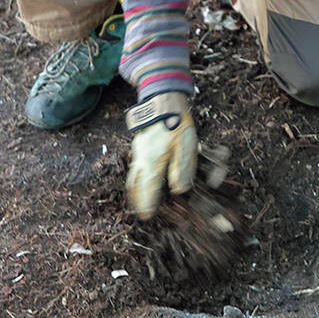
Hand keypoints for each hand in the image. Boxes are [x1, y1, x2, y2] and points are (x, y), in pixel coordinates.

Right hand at [125, 95, 196, 218]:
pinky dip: (136, 177)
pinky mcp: (139, 144)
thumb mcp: (185, 149)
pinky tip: (143, 176)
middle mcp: (141, 160)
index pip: (147, 191)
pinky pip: (135, 166)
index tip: (147, 217)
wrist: (163, 100)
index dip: (147, 205)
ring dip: (135, 189)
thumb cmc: (176, 124)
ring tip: (138, 199)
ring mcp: (138, 151)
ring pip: (133, 176)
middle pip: (135, 185)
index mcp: (152, 164)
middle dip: (137, 200)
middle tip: (140, 211)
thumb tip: (178, 191)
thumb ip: (181, 172)